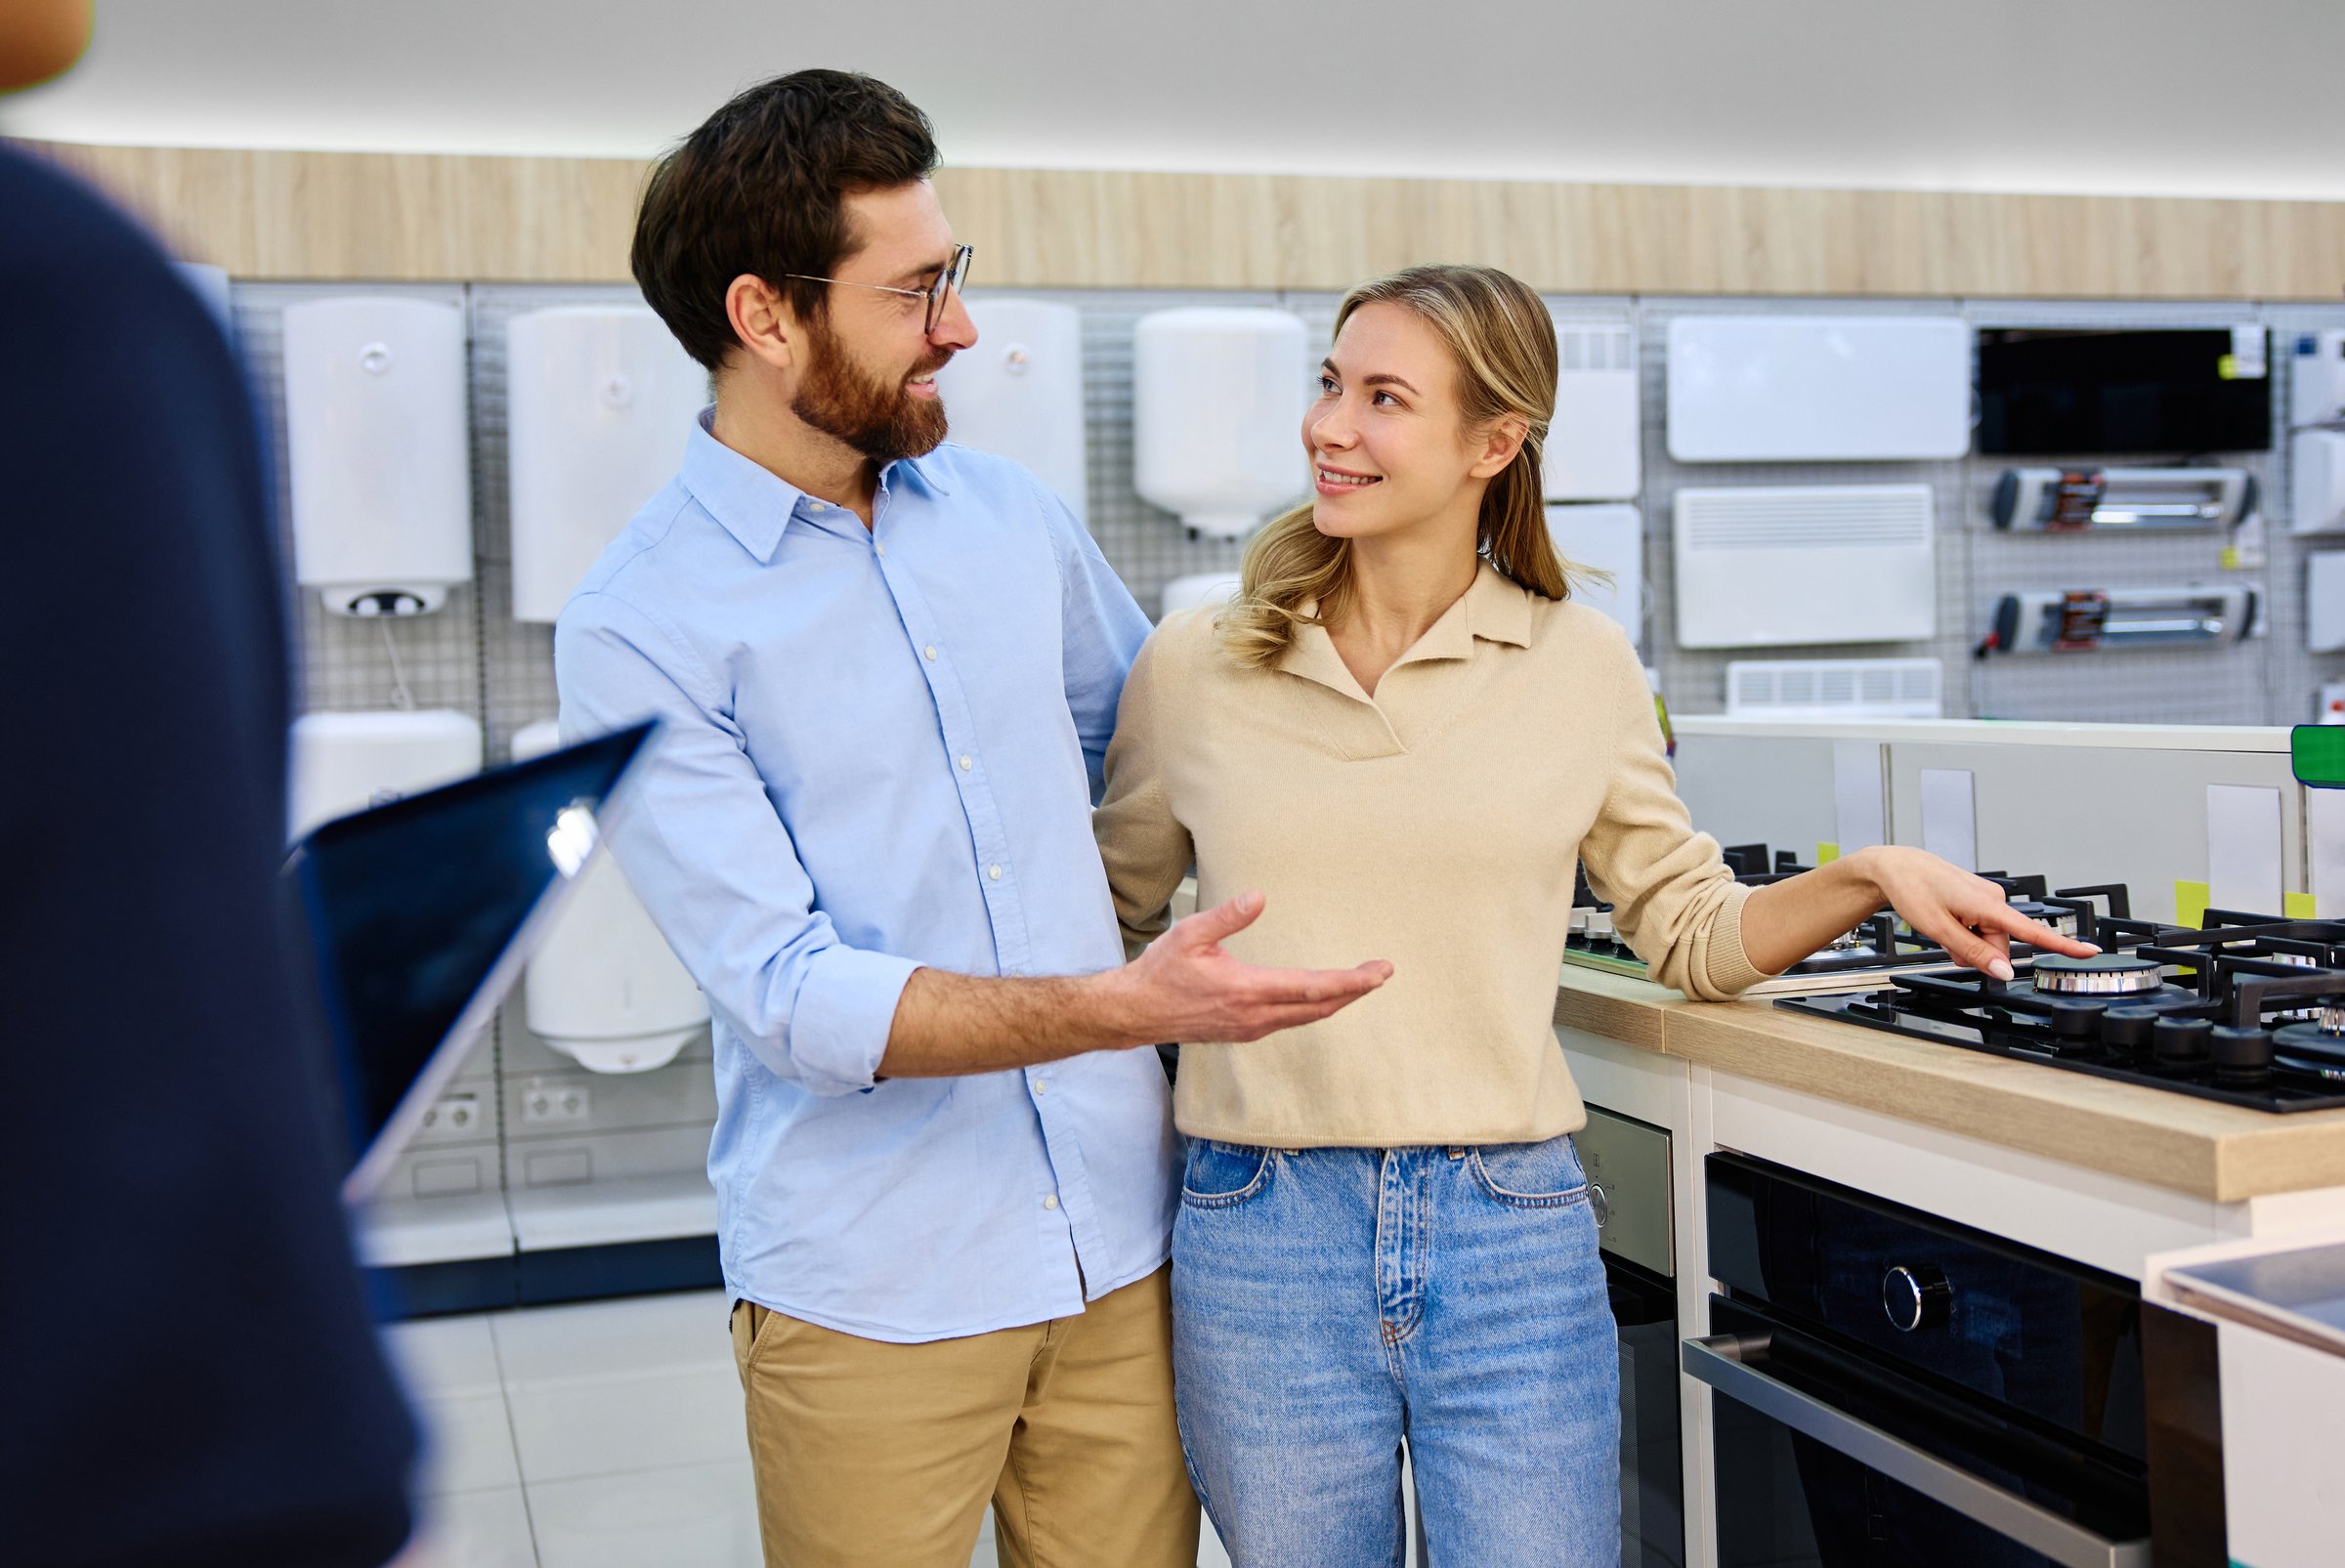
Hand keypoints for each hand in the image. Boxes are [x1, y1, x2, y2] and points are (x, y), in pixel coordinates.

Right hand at [1116, 890, 1391, 1042]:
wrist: (1136, 1013)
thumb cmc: (1161, 971)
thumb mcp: (1189, 934)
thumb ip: (1227, 916)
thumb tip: (1260, 897)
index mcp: (1247, 990)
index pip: (1313, 988)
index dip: (1351, 981)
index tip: (1379, 972)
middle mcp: (1255, 1015)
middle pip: (1320, 1007)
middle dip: (1355, 990)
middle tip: (1383, 973)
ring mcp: (1251, 1028)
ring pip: (1307, 1018)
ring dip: (1337, 1001)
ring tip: (1360, 983)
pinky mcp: (1244, 1032)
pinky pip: (1290, 1021)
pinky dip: (1314, 1009)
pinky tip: (1320, 998)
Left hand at [1859, 846, 2099, 980]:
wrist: (1896, 867)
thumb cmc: (1913, 890)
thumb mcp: (1939, 929)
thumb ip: (1973, 953)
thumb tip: (2003, 972)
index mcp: (1989, 905)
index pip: (2033, 931)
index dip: (2064, 945)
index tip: (2091, 952)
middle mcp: (1994, 899)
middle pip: (1999, 945)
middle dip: (1976, 952)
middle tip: (1946, 940)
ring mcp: (1987, 898)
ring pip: (1987, 938)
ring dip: (1966, 943)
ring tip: (1942, 926)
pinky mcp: (1978, 898)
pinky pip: (1979, 927)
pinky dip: (1963, 932)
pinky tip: (1946, 921)